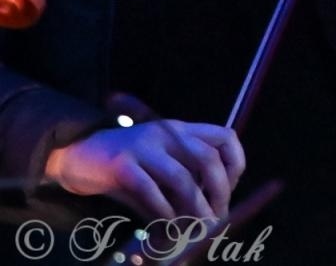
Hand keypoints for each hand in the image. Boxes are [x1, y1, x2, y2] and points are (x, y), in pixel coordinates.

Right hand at [43, 107, 244, 219]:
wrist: (79, 155)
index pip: (224, 137)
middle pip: (207, 158)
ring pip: (181, 177)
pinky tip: (168, 224)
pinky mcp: (121, 165)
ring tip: (198, 226)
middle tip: (218, 215)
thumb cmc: (127, 165)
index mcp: (182, 130)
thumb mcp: (161, 164)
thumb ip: (186, 179)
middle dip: (219, 191)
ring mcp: (143, 147)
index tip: (231, 188)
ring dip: (194, 206)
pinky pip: (150, 190)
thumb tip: (211, 212)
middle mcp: (166, 133)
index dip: (235, 162)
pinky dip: (164, 210)